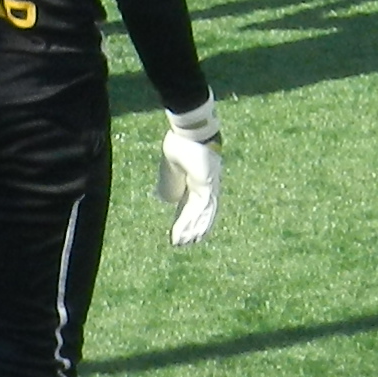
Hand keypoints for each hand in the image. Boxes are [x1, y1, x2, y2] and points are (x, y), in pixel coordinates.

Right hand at [158, 107, 221, 244]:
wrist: (188, 133)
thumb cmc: (179, 146)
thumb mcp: (170, 171)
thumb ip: (169, 185)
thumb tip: (168, 200)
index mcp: (195, 179)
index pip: (189, 204)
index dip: (183, 219)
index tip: (177, 232)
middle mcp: (205, 184)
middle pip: (198, 211)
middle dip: (190, 227)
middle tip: (182, 244)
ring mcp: (209, 185)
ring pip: (201, 213)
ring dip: (192, 229)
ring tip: (185, 243)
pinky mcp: (208, 185)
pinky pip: (202, 208)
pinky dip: (195, 222)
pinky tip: (192, 234)